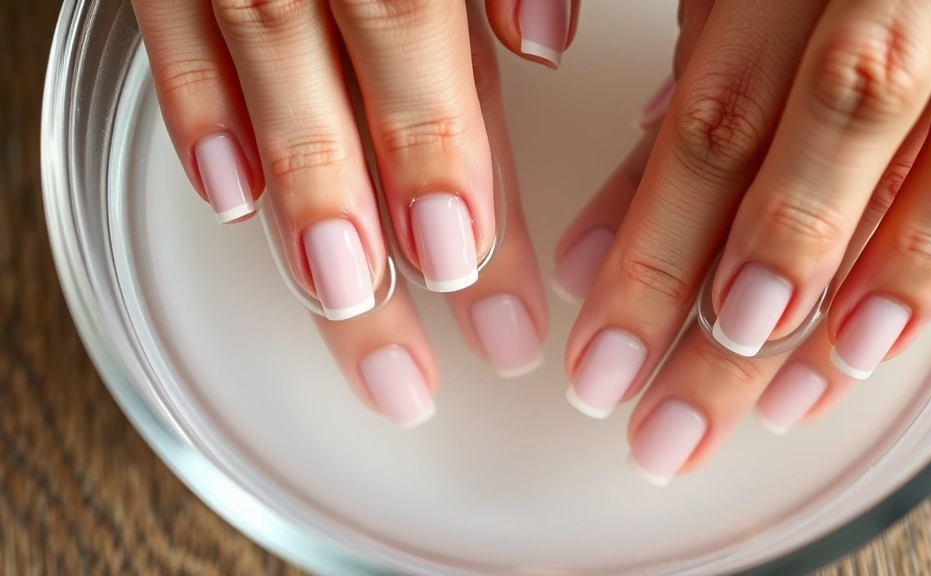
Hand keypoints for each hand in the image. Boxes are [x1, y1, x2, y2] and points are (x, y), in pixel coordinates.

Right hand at [131, 0, 577, 425]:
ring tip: (336, 308)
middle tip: (403, 358)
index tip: (485, 290)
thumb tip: (544, 43)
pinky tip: (231, 196)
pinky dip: (197, 113)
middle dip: (377, 256)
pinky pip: (171, 35)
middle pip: (348, 127)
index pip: (445, 84)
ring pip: (263, 102)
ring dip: (298, 211)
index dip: (464, 192)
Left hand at [557, 0, 930, 483]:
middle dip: (720, 307)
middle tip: (659, 418)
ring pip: (926, 158)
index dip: (651, 243)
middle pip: (798, 152)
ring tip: (754, 402)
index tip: (602, 348)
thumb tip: (636, 179)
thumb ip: (711, 52)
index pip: (714, 112)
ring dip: (833, 300)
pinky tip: (866, 345)